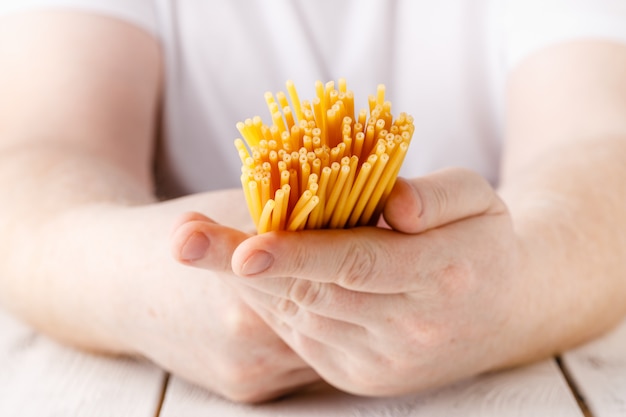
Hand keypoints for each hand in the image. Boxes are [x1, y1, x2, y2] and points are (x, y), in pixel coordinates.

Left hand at [183, 169, 526, 395]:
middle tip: (182, 237)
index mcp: (443, 277)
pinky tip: (247, 270)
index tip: (244, 250)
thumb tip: (391, 208)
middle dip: (241, 266)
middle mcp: (410, 330)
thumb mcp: (479, 200)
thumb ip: (439, 196)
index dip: (299, 256)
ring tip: (199, 242)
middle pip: (313, 293)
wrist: (504, 314)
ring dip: (248, 281)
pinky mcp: (361, 375)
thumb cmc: (484, 242)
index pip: (358, 263)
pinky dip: (270, 301)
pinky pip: (303, 335)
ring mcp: (381, 360)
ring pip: (298, 315)